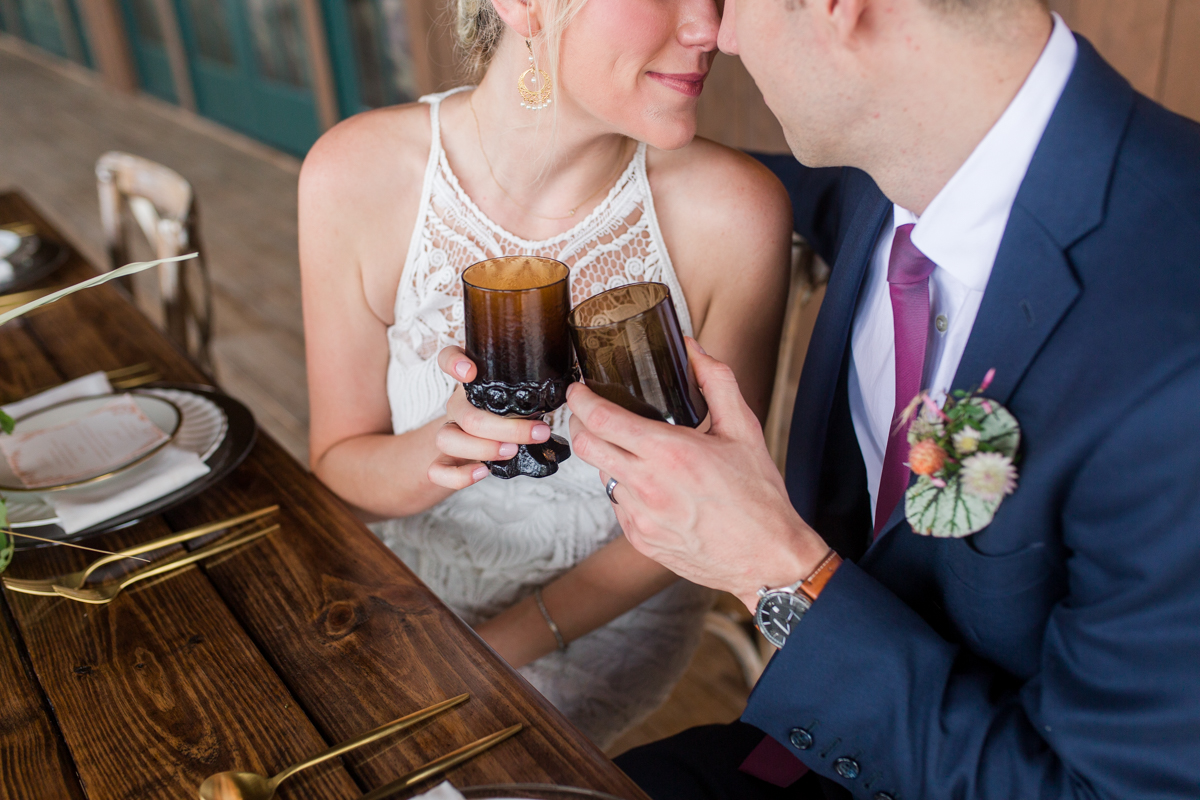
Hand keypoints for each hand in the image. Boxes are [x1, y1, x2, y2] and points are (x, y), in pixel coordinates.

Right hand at [430, 346, 553, 488]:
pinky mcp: (444, 461)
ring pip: (448, 438)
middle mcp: (456, 406)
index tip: (471, 372)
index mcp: (473, 385)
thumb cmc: (506, 419)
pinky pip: (438, 470)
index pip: (447, 359)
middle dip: (504, 426)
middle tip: (536, 432)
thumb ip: (534, 390)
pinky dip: (458, 474)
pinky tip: (482, 472)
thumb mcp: (517, 400)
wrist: (469, 450)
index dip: (453, 363)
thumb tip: (574, 388)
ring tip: (511, 452)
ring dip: (482, 446)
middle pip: (465, 412)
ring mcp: (448, 432)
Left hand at [567, 338, 830, 610]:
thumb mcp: (744, 429)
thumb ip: (716, 381)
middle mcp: (647, 485)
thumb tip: (693, 350)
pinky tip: (653, 486)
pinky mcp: (640, 538)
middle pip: (586, 446)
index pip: (600, 419)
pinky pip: (618, 505)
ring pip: (601, 476)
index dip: (580, 400)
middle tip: (589, 413)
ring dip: (609, 459)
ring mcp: (639, 516)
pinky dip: (626, 490)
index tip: (578, 390)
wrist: (767, 558)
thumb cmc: (759, 497)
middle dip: (580, 423)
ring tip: (637, 454)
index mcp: (668, 452)